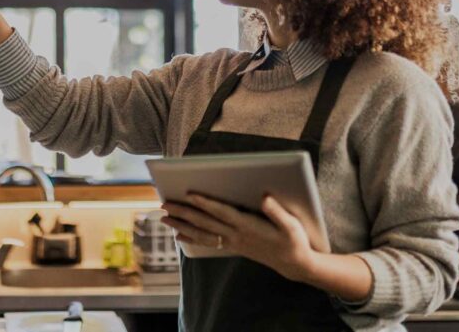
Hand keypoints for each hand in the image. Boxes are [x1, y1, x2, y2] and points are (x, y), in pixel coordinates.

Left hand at [161, 194, 316, 281]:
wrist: (294, 264)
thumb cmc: (294, 241)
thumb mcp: (292, 225)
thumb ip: (277, 212)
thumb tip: (265, 197)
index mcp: (248, 226)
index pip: (222, 212)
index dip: (205, 203)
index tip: (189, 193)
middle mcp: (237, 235)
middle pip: (205, 222)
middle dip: (184, 212)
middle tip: (164, 204)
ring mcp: (233, 242)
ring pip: (203, 233)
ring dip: (182, 225)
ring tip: (164, 218)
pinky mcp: (234, 247)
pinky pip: (208, 242)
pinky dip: (192, 238)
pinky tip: (180, 234)